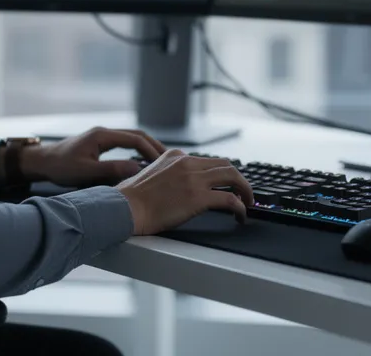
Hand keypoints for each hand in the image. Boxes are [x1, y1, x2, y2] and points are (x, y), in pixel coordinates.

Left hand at [20, 127, 167, 187]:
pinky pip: (124, 144)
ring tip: (161, 162)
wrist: (43, 162)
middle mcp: (104, 133)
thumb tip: (137, 170)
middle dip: (154, 146)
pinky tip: (142, 163)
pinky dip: (137, 151)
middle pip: (137, 135)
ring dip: (147, 148)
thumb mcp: (85, 172)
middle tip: (170, 160)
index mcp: (102, 136)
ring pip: (132, 138)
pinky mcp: (99, 143)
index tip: (163, 164)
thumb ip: (111, 170)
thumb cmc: (61, 167)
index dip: (151, 151)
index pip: (135, 139)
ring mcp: (102, 137)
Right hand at [114, 149, 254, 234]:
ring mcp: (194, 179)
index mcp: (175, 156)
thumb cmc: (129, 198)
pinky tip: (240, 215)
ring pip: (233, 177)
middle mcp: (187, 163)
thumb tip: (175, 185)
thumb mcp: (148, 173)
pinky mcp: (198, 197)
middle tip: (244, 192)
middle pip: (225, 165)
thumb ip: (166, 173)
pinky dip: (240, 207)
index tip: (226, 182)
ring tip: (247, 203)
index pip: (207, 160)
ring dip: (245, 190)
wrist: (123, 208)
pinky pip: (230, 199)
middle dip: (238, 178)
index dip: (220, 172)